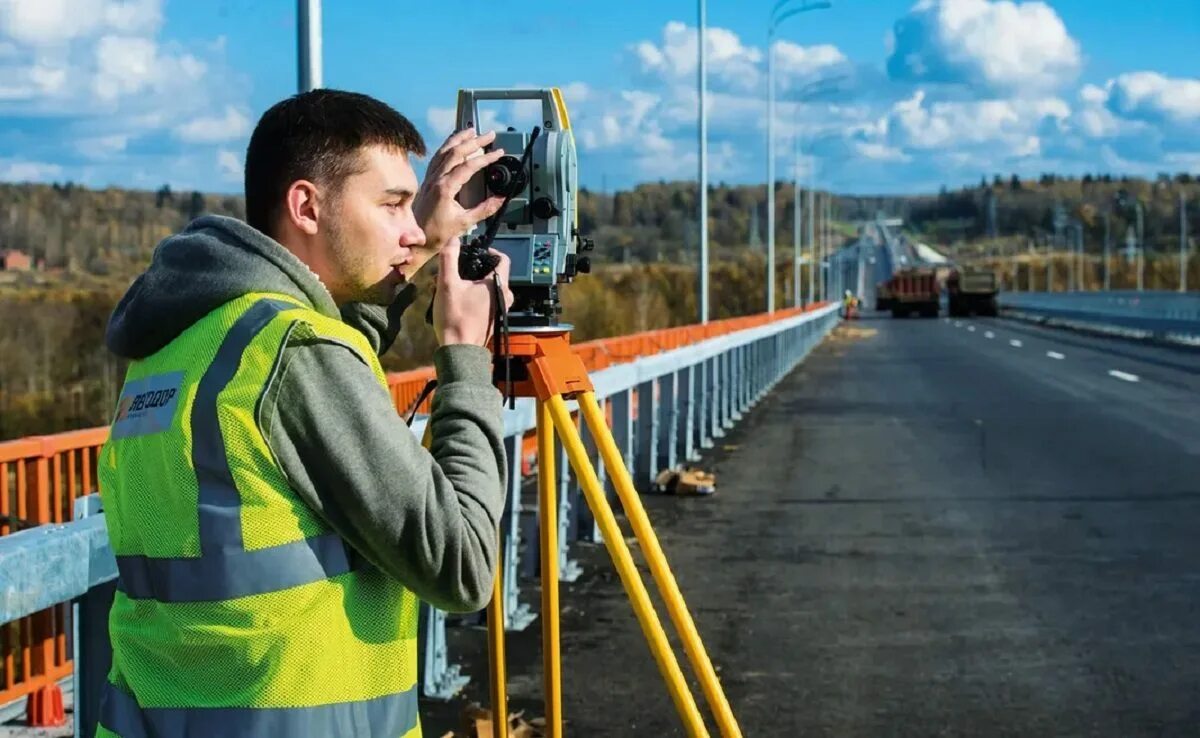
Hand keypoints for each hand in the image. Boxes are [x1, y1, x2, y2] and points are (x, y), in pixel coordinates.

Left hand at [413, 128, 507, 254]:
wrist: (416, 240)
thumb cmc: (436, 233)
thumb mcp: (465, 223)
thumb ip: (484, 209)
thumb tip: (501, 199)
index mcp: (445, 188)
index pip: (468, 166)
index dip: (486, 158)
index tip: (498, 153)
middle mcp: (436, 179)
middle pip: (456, 151)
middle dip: (475, 141)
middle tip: (490, 135)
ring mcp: (430, 178)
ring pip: (445, 150)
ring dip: (460, 138)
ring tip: (472, 131)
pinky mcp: (427, 180)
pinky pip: (437, 157)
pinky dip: (447, 146)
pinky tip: (453, 144)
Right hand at [433, 241, 514, 346]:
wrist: (459, 350)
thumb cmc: (455, 317)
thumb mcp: (447, 284)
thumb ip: (449, 258)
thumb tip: (454, 239)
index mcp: (498, 284)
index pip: (503, 259)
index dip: (490, 251)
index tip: (475, 251)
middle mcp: (504, 296)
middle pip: (494, 273)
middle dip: (475, 268)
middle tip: (458, 269)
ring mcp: (500, 308)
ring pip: (489, 287)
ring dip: (473, 282)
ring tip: (454, 285)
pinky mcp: (493, 318)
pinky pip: (487, 299)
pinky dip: (475, 295)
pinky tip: (457, 299)